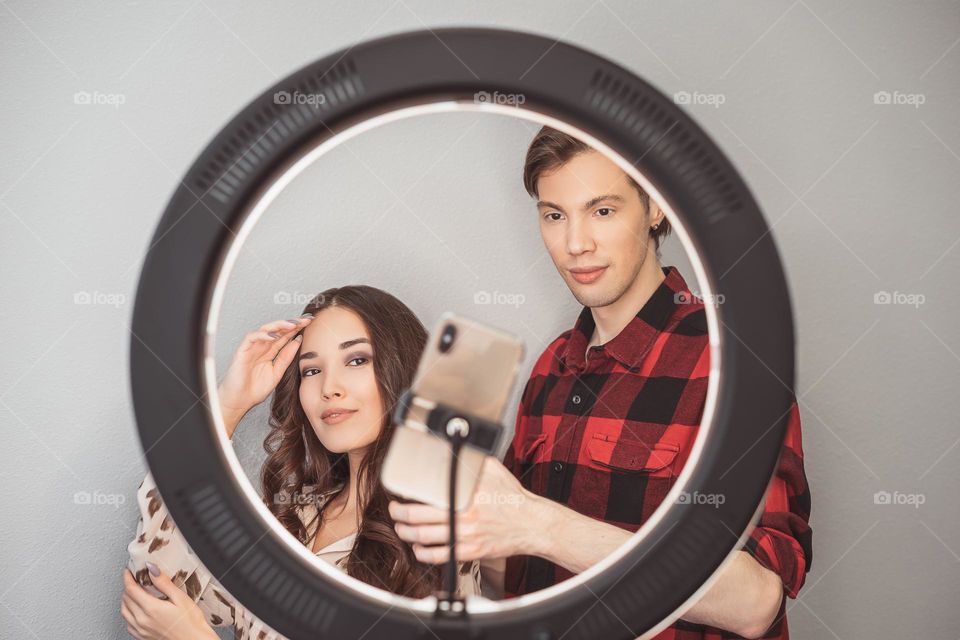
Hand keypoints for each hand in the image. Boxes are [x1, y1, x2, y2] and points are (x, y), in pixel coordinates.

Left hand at [121, 565, 215, 639]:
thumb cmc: (191, 622)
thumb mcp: (180, 598)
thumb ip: (164, 583)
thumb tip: (152, 569)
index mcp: (151, 608)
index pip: (131, 589)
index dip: (128, 578)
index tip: (128, 571)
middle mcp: (143, 620)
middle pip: (125, 599)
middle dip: (128, 587)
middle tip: (134, 579)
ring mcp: (141, 630)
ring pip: (124, 611)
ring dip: (126, 600)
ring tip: (134, 592)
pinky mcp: (142, 637)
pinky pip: (128, 623)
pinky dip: (128, 613)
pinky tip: (136, 610)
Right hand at [217, 315, 312, 436]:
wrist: (239, 402)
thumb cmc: (254, 389)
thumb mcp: (277, 373)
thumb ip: (286, 357)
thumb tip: (298, 341)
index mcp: (270, 352)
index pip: (285, 336)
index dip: (298, 328)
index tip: (311, 323)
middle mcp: (262, 347)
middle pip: (278, 330)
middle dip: (292, 323)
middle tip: (306, 319)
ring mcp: (252, 348)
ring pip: (266, 329)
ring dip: (280, 325)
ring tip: (293, 324)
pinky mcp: (242, 351)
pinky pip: (252, 338)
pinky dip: (263, 335)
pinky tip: (274, 336)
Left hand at [388, 457, 540, 562]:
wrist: (532, 523)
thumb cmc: (512, 497)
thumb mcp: (493, 470)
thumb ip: (472, 459)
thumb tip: (456, 447)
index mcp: (466, 494)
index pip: (426, 494)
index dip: (407, 495)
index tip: (400, 493)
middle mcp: (463, 515)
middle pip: (418, 518)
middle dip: (399, 516)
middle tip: (395, 511)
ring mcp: (466, 536)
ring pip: (424, 539)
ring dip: (407, 534)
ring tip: (402, 529)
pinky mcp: (471, 552)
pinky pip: (439, 556)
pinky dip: (423, 554)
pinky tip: (419, 548)